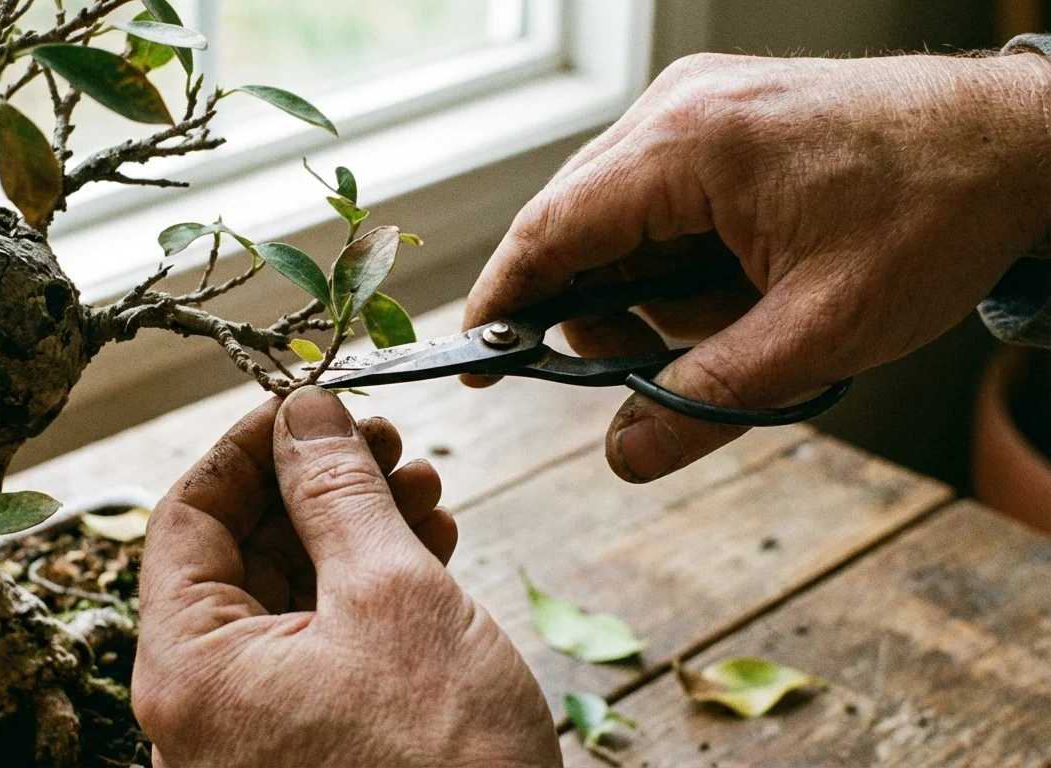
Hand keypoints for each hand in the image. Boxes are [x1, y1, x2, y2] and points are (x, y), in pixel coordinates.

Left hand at [132, 388, 559, 766]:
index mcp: (188, 671)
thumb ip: (338, 493)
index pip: (186, 517)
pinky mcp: (304, 758)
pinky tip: (425, 552)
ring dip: (350, 535)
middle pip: (237, 557)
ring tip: (424, 491)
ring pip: (285, 602)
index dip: (250, 446)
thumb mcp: (394, 597)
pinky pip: (314, 654)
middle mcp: (200, 712)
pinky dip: (363, 598)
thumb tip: (306, 411)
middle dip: (315, 488)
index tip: (311, 403)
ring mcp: (250, 742)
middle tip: (387, 443)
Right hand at [464, 52, 1050, 481]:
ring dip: (649, 287)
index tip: (475, 363)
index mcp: (688, 146)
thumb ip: (708, 399)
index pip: (550, 230)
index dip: (502, 302)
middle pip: (575, 226)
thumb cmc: (934, 218)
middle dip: (598, 308)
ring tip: (732, 316)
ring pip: (615, 219)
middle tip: (642, 365)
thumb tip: (625, 456)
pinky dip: (675, 256)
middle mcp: (677, 110)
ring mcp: (696, 106)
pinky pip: (655, 199)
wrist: (1017, 145)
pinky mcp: (718, 117)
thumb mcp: (821, 333)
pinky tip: (738, 281)